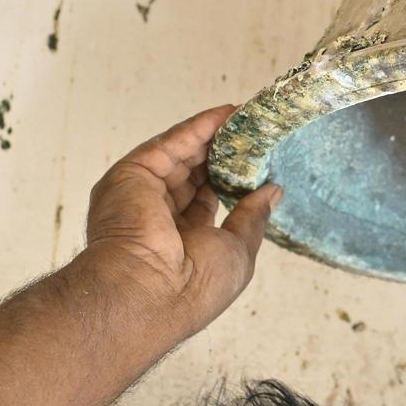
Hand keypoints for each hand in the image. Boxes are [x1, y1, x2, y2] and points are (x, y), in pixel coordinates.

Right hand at [82, 105, 279, 340]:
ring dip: (210, 135)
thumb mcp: (238, 251)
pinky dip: (196, 128)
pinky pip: (168, 145)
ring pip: (180, 156)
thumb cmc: (196, 287)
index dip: (227, 180)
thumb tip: (273, 192)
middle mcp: (156, 218)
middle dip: (220, 153)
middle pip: (191, 175)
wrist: (148, 290)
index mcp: (179, 243)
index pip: (204, 202)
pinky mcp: (132, 175)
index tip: (253, 162)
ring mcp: (141, 195)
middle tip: (250, 133)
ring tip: (243, 117)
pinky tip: (223, 114)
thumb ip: (252, 217)